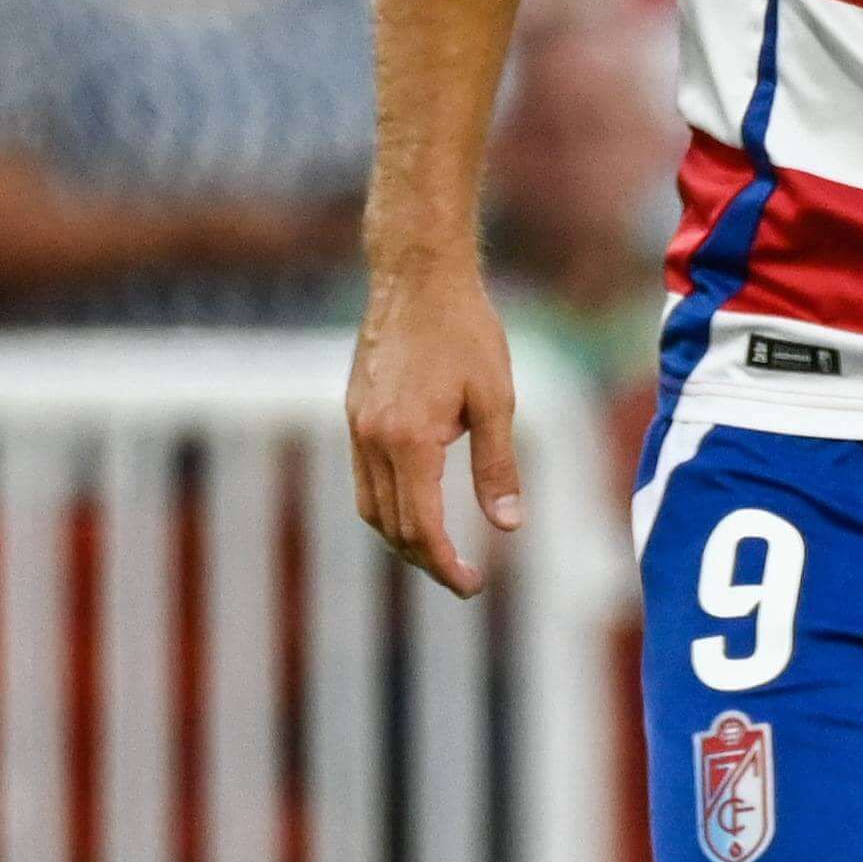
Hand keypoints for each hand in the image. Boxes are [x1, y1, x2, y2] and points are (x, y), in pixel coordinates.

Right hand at [346, 265, 520, 596]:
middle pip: (392, 526)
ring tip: (441, 552)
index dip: (446, 565)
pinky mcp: (353, 412)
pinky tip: (417, 505)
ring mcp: (356, 426)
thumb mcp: (496, 400)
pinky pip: (365, 478)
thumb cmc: (466, 331)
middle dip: (426, 560)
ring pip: (371, 507)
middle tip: (465, 579)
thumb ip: (498, 467)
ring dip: (402, 538)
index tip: (472, 586)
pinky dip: (388, 505)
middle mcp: (373, 439)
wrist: (417, 275)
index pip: (421, 528)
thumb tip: (509, 526)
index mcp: (409, 440)